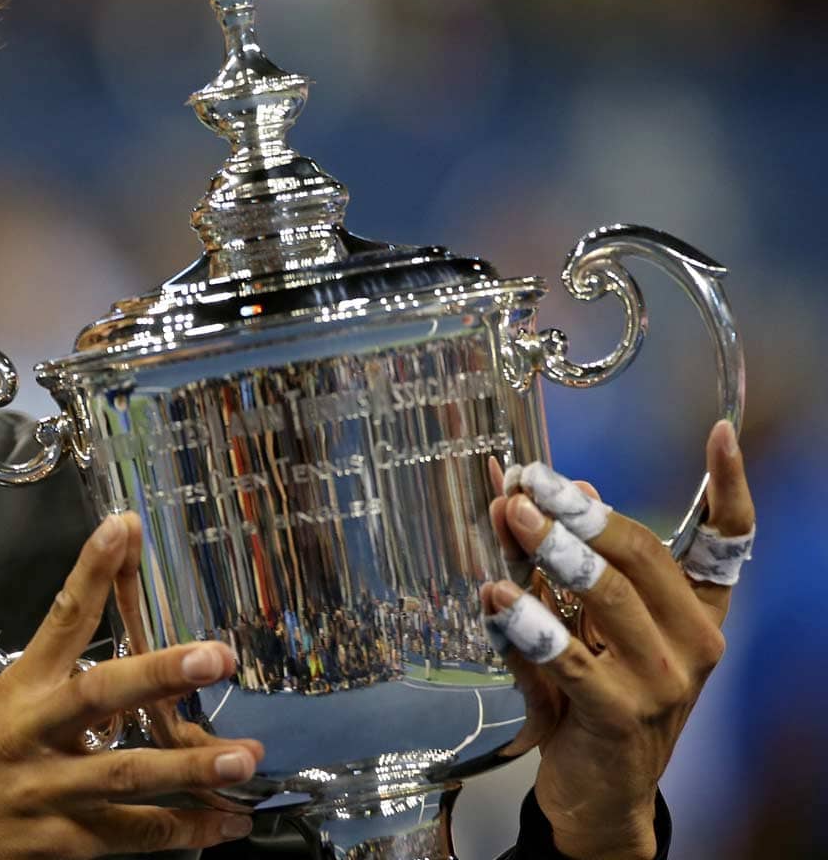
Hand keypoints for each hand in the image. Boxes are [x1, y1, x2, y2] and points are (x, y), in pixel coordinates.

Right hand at [0, 513, 262, 858]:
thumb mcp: (13, 700)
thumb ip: (68, 669)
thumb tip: (142, 637)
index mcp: (24, 687)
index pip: (60, 619)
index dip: (90, 572)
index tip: (123, 528)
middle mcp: (35, 730)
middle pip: (98, 695)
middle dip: (158, 674)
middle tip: (214, 657)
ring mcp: (49, 788)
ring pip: (125, 774)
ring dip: (189, 766)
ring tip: (244, 757)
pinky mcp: (65, 840)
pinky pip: (134, 834)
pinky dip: (186, 829)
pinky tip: (228, 820)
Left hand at [481, 420, 752, 859]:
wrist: (598, 791)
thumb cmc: (591, 693)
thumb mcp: (584, 621)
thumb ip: (570, 561)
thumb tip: (567, 493)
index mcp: (696, 612)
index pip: (728, 544)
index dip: (730, 488)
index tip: (722, 435)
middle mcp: (695, 642)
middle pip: (641, 556)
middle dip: (581, 514)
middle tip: (533, 481)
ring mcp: (664, 681)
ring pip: (609, 597)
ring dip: (553, 552)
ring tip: (512, 516)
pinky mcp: (621, 715)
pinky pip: (571, 659)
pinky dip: (529, 623)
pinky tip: (495, 595)